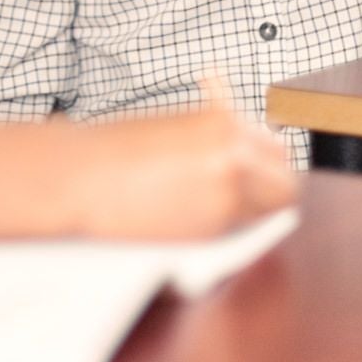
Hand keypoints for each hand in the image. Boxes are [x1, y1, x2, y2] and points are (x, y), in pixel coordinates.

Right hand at [0, 103, 294, 242]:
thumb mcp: (172, 126)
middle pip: (284, 182)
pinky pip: (241, 235)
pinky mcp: (210, 236)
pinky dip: (231, 230)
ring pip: (267, 212)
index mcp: (223, 124)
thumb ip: (212, 132)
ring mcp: (226, 201)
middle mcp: (235, 159)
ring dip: (253, 210)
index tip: (258, 166)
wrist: (77, 179)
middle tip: (247, 191)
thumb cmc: (113, 150)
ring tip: (221, 208)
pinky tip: (203, 221)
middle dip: (270, 186)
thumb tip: (240, 136)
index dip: (266, 159)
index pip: (274, 147)